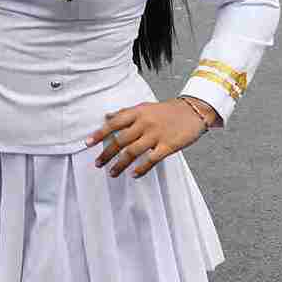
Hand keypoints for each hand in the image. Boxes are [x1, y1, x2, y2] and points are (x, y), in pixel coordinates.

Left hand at [85, 98, 210, 177]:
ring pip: (133, 151)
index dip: (99, 133)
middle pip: (120, 140)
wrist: (193, 111)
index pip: (114, 123)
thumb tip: (106, 116)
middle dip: (107, 153)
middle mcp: (144, 123)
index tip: (87, 143)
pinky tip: (133, 175)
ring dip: (120, 164)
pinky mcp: (168, 146)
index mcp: (137, 112)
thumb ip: (125, 113)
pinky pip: (151, 159)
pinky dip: (141, 168)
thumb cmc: (166, 110)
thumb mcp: (144, 107)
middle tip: (98, 163)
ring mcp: (156, 134)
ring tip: (111, 173)